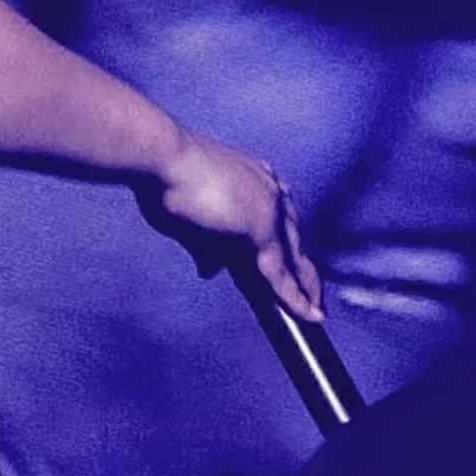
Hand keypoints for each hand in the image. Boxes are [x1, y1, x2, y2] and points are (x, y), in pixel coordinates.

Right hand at [148, 128, 323, 322]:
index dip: (284, 241)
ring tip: (313, 311)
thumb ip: (203, 243)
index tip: (287, 262)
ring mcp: (268, 207)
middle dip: (301, 265)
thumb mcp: (186, 215)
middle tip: (310, 293)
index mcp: (253, 176)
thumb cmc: (164, 177)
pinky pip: (281, 273)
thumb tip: (210, 268)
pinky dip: (294, 297)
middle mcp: (267, 188)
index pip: (278, 216)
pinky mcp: (261, 229)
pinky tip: (306, 315)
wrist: (162, 160)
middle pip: (294, 235)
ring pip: (294, 255)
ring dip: (305, 286)